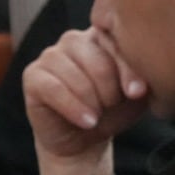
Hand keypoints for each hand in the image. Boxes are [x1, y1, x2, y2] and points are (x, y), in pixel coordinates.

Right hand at [23, 28, 148, 174]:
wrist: (85, 138)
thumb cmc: (112, 111)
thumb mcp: (135, 96)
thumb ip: (142, 81)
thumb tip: (139, 87)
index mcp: (100, 35)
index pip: (116, 41)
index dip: (128, 69)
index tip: (138, 93)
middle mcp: (74, 40)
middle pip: (96, 59)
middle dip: (109, 90)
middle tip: (112, 106)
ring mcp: (50, 55)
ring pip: (76, 76)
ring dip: (92, 102)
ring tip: (97, 116)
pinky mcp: (33, 76)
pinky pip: (54, 89)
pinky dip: (73, 108)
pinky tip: (87, 122)